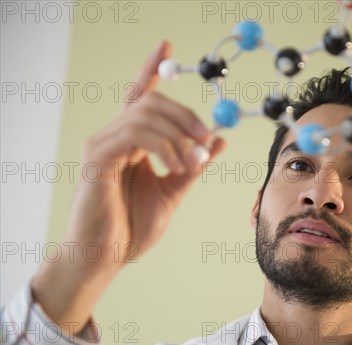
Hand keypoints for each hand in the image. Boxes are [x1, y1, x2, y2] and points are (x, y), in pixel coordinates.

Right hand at [67, 40, 224, 267]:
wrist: (108, 257)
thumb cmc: (133, 227)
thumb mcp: (173, 191)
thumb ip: (193, 165)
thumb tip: (219, 141)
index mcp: (131, 142)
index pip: (140, 96)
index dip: (151, 68)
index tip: (166, 44)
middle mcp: (113, 137)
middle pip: (150, 101)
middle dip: (186, 115)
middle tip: (208, 138)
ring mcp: (102, 144)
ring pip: (145, 114)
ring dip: (179, 135)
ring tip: (192, 163)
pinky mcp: (97, 157)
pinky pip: (135, 134)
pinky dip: (164, 146)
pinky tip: (175, 166)